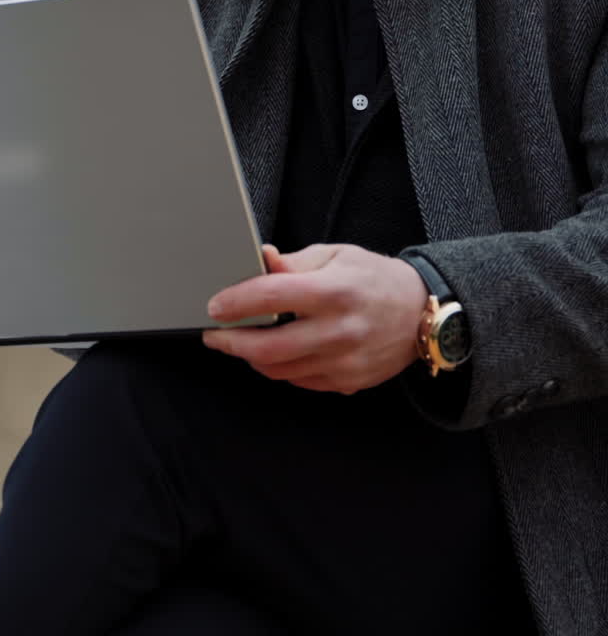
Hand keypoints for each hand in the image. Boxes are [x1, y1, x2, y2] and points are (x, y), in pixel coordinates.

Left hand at [202, 243, 428, 393]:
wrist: (422, 314)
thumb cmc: (375, 278)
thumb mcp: (337, 255)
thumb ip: (295, 262)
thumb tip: (260, 260)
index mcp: (335, 290)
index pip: (273, 296)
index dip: (237, 302)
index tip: (215, 305)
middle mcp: (339, 330)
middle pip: (269, 348)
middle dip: (232, 343)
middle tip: (215, 335)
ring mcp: (344, 362)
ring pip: (280, 370)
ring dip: (252, 358)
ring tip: (242, 341)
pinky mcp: (348, 382)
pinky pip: (300, 380)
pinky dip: (280, 368)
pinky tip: (275, 352)